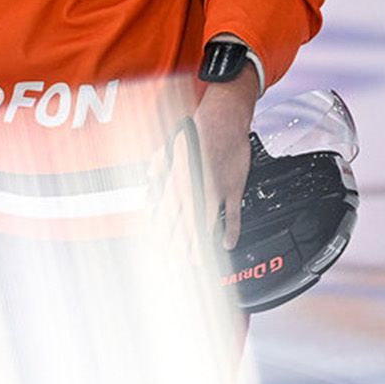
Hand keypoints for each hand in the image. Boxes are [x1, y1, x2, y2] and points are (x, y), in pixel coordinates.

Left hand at [155, 71, 260, 265]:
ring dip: (200, 245)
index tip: (158, 249)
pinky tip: (227, 244)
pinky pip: (233, 215)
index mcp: (176, 180)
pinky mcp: (233, 188)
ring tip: (196, 262)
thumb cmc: (197, 129)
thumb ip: (160, 163)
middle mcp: (194, 188)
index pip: (166, 215)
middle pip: (183, 225)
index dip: (162, 235)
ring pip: (206, 224)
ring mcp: (215, 191)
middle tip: (174, 265)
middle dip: (177, 247)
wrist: (224, 118)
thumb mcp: (170, 146)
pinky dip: (231, 231)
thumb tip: (151, 176)